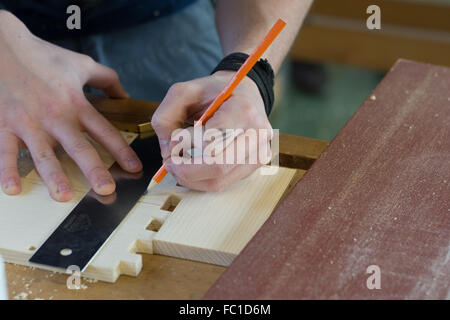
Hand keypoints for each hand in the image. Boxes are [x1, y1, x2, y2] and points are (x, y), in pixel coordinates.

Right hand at [0, 11, 141, 200]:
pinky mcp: (5, 124)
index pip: (105, 131)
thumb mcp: (82, 64)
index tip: (134, 168)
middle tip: (106, 190)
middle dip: (94, 170)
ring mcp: (29, 122)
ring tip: (63, 196)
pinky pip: (5, 150)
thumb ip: (107, 79)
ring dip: (53, 176)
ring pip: (44, 154)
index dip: (122, 150)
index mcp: (76, 104)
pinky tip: (13, 189)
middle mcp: (56, 116)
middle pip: (79, 147)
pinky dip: (7, 170)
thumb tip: (125, 95)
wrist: (3, 46)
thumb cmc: (44, 56)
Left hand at [151, 70, 272, 191]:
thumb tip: (167, 152)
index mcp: (243, 110)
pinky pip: (223, 184)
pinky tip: (195, 167)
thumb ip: (166, 116)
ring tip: (180, 165)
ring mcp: (259, 153)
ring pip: (218, 181)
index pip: (210, 139)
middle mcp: (257, 134)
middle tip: (170, 162)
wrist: (244, 94)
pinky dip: (202, 180)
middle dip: (186, 170)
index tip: (172, 142)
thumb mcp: (184, 92)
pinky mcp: (255, 166)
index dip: (185, 145)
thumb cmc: (215, 93)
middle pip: (217, 166)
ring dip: (191, 178)